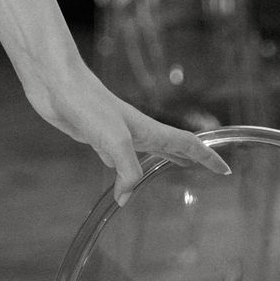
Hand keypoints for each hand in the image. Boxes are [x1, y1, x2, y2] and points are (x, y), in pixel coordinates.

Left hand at [24, 56, 231, 202]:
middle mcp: (135, 131)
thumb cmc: (88, 103)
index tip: (225, 170)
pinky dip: (124, 169)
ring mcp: (115, 132)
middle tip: (207, 171)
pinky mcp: (94, 135)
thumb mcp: (114, 141)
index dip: (207, 157)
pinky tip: (119, 174)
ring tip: (173, 170)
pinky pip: (117, 157)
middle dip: (191, 159)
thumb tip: (126, 198)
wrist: (55, 81)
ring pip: (145, 151)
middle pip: (171, 146)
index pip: (187, 144)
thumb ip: (127, 171)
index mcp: (148, 130)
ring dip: (161, 161)